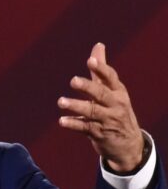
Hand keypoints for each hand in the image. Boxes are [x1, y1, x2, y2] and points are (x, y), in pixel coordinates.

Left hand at [57, 43, 143, 172]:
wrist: (128, 143)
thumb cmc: (116, 109)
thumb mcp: (112, 90)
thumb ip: (100, 69)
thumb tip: (98, 45)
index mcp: (118, 91)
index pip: (111, 78)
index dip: (101, 69)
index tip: (90, 60)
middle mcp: (115, 104)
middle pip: (101, 94)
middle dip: (88, 87)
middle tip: (73, 80)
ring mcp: (107, 119)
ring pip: (91, 111)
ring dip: (76, 106)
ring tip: (61, 101)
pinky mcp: (99, 133)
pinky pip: (85, 127)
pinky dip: (73, 124)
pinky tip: (62, 121)